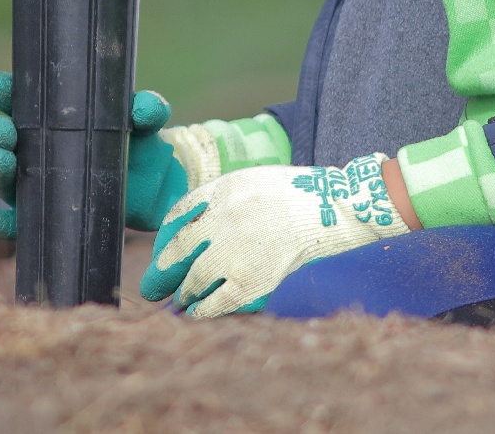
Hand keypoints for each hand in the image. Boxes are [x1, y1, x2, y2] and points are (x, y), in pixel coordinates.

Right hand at [0, 72, 189, 238]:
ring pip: (4, 178)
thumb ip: (149, 108)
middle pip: (4, 139)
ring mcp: (38, 184)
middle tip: (4, 130)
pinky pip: (14, 225)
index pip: (22, 102)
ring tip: (1, 160)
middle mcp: (37, 150)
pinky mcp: (46, 217)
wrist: (157, 186)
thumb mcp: (147, 118)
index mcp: (55, 119)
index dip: (3, 91)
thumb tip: (143, 111)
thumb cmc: (141, 141)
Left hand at [140, 155, 407, 317]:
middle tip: (153, 284)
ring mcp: (235, 249)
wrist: (341, 209)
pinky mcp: (251, 279)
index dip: (168, 235)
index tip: (164, 247)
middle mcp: (223, 217)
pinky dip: (202, 310)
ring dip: (183, 293)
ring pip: (193, 279)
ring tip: (180, 301)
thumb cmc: (307, 196)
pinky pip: (215, 302)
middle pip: (179, 250)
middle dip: (162, 272)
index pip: (180, 213)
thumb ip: (230, 199)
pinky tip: (197, 313)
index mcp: (225, 188)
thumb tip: (202, 227)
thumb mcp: (261, 181)